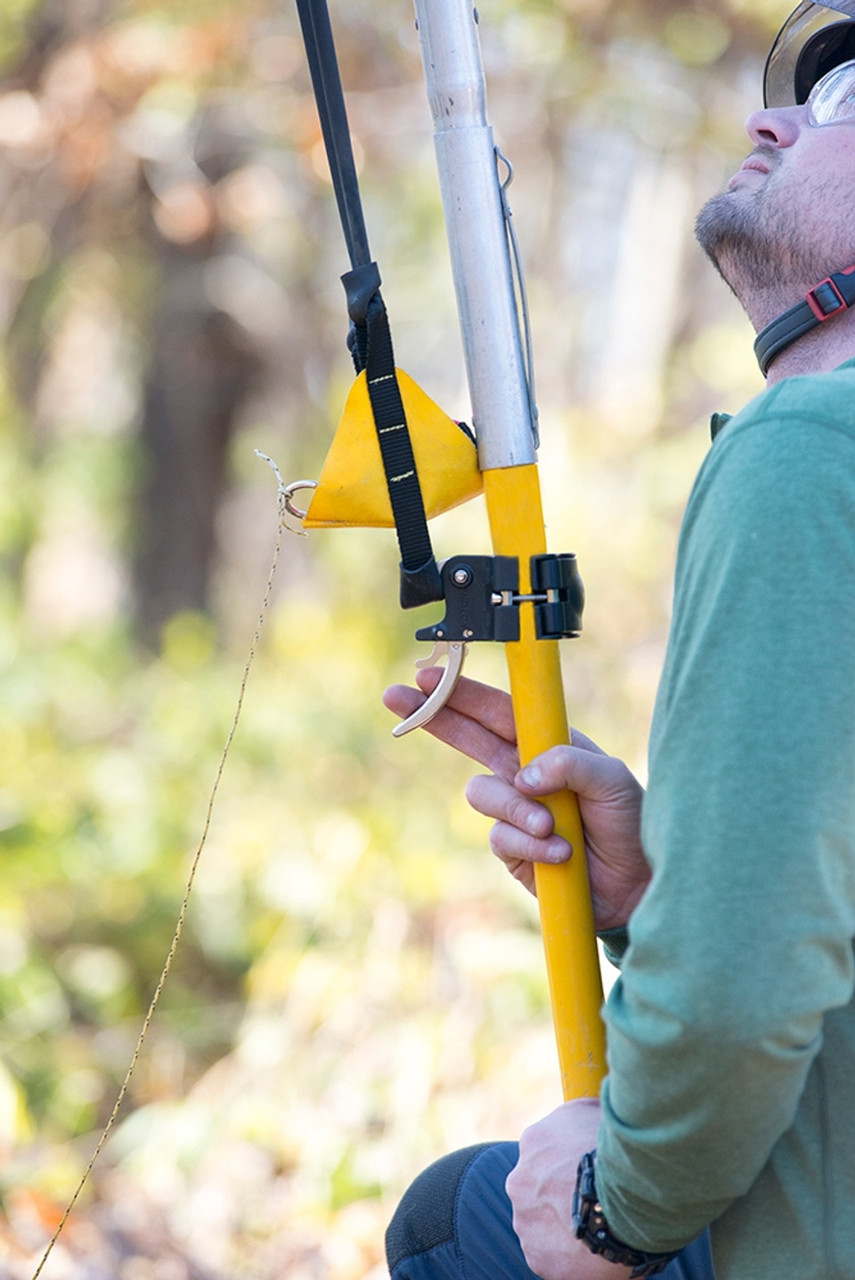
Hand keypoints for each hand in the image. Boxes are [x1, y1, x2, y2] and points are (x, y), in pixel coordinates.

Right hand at [383, 670, 648, 930]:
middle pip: (467, 736)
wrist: (637, 888)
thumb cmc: (632, 825)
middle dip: (432, 715)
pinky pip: (499, 838)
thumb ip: (571, 764)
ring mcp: (514, 809)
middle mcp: (524, 771)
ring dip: (516, 809)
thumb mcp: (613, 781)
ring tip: (552, 828)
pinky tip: (561, 855)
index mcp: (549, 744)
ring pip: (481, 794)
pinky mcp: (511, 849)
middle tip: (395, 697)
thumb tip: (522, 774)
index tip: (428, 676)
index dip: (463, 692)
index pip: (499, 710)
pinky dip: (530, 845)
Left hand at [506, 1100, 633, 1279]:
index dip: (569, 1166)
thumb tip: (584, 1111)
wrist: (626, 1195)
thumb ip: (579, 1115)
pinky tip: (596, 1248)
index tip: (588, 1175)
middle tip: (595, 1203)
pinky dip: (572, 1257)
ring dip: (565, 1227)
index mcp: (533, 1142)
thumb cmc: (617, 1148)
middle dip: (562, 1197)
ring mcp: (526, 1221)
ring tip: (600, 1228)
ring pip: (544, 1226)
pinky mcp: (539, 1257)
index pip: (546, 1155)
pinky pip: (553, 1257)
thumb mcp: (596, 1110)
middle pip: (540, 1191)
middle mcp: (520, 1180)